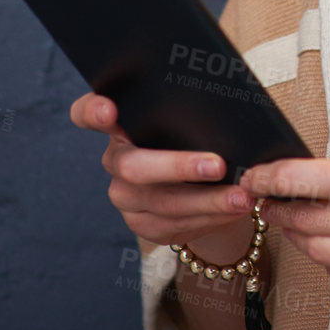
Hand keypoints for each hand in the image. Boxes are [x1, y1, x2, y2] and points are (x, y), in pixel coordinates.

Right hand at [69, 91, 251, 247]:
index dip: (92, 112)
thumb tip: (226, 103)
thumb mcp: (189, 120)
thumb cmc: (194, 137)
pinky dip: (210, 218)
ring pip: (163, 203)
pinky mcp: (142, 224)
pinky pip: (175, 225)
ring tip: (242, 196)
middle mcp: (115, 160)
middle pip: (133, 167)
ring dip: (208, 201)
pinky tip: (233, 210)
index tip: (109, 110)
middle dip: (178, 166)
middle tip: (217, 165)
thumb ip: (190, 110)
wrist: (201, 182)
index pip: (86, 114)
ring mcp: (125, 196)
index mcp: (119, 124)